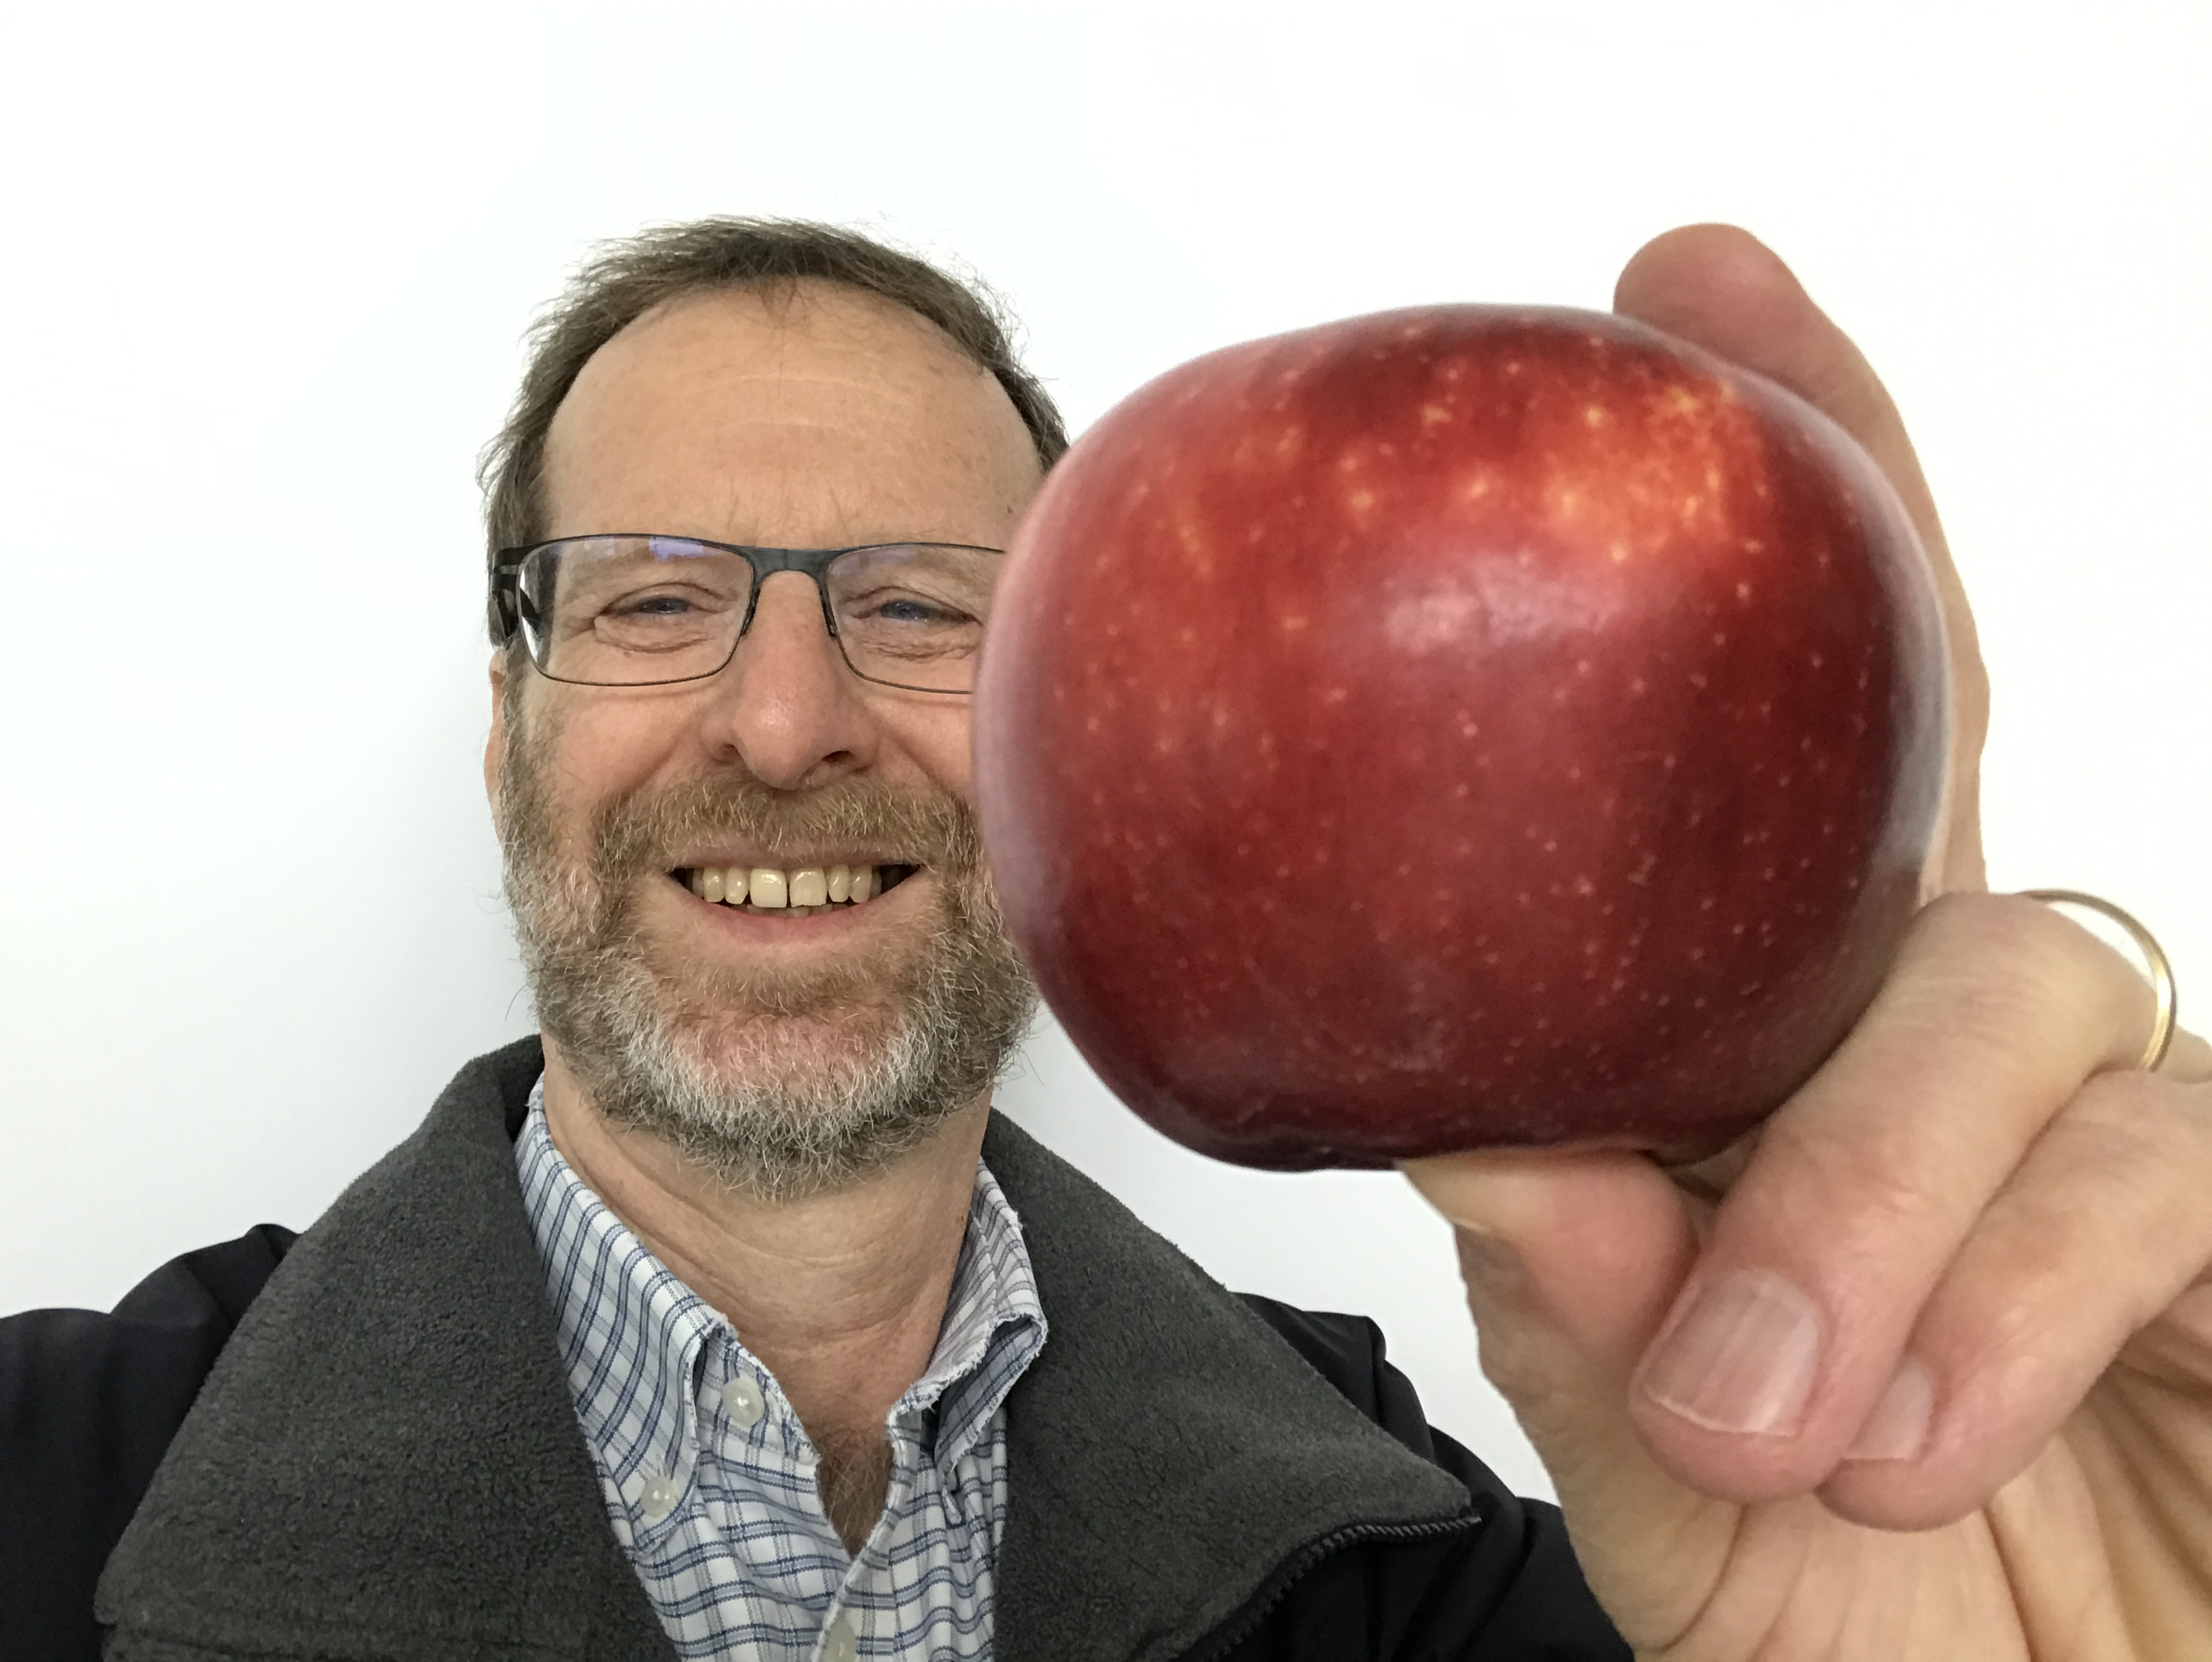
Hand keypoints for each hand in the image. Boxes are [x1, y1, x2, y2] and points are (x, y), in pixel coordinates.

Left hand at [1404, 226, 2211, 1659]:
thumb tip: (1480, 1128)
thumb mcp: (1658, 1447)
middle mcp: (1976, 1032)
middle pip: (1936, 837)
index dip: (1805, 474)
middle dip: (1821, 1070)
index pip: (1820, 717)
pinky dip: (2015, 1296)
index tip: (1698, 279)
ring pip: (2038, 1007)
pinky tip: (1924, 1438)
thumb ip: (1580, 1289)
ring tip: (1788, 1434)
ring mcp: (2137, 1111)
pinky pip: (2171, 1158)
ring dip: (1880, 1228)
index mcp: (1801, 1037)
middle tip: (1708, 1338)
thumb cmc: (1836, 1590)